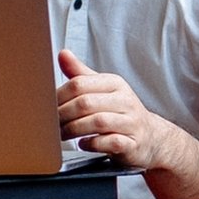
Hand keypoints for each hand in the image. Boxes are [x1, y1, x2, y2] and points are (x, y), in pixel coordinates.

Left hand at [57, 50, 193, 171]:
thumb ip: (81, 74)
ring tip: (63, 135)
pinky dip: (93, 144)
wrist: (150, 137)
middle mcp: (125, 100)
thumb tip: (63, 54)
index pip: (80, 84)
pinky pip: (111, 142)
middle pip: (86, 103)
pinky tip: (83, 143)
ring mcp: (131, 122)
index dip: (59, 96)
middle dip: (64, 115)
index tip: (48, 107)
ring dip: (74, 130)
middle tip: (51, 124)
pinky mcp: (133, 143)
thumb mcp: (103, 90)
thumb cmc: (120, 112)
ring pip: (98, 122)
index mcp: (115, 84)